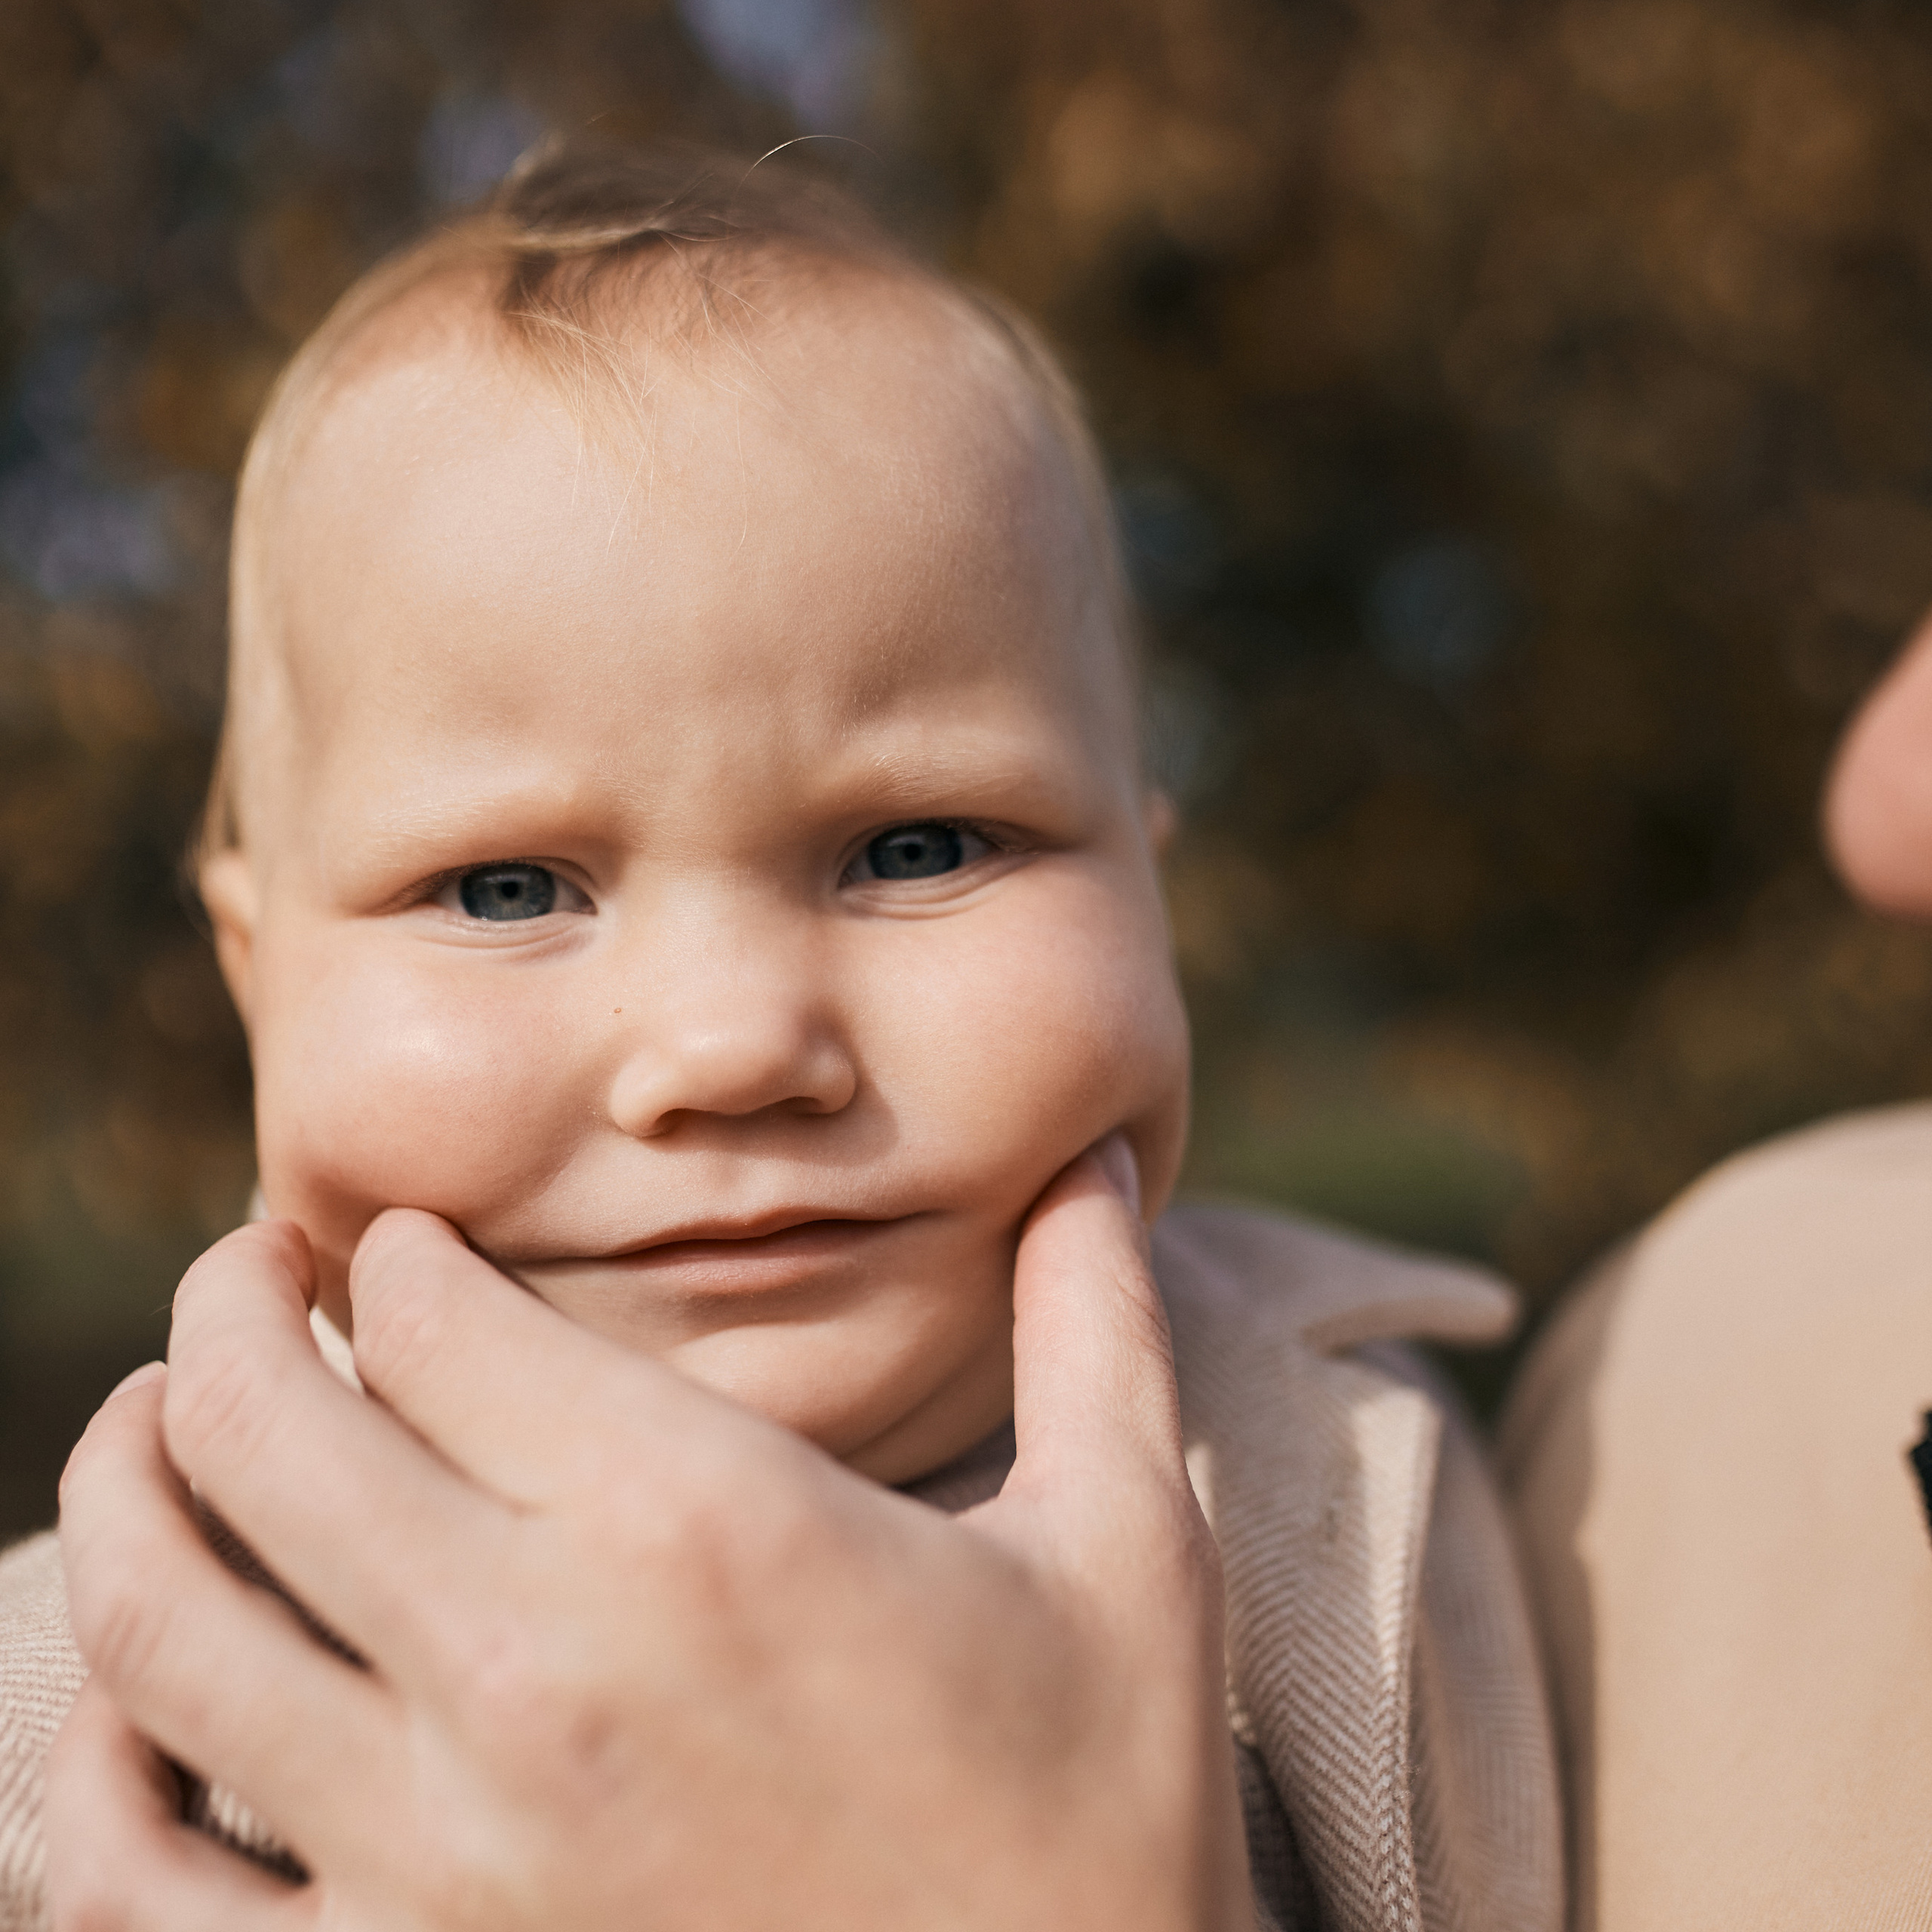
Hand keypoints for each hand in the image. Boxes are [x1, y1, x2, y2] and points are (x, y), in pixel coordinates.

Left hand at [46, 1141, 1253, 1930]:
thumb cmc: (1103, 1813)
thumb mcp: (1128, 1545)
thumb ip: (1095, 1327)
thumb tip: (1105, 1159)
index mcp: (706, 1526)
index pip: (432, 1313)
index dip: (396, 1247)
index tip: (404, 1243)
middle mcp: (539, 1668)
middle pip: (261, 1426)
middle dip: (229, 1310)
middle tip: (250, 1273)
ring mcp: (444, 1855)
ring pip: (166, 1625)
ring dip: (124, 1489)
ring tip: (152, 1425)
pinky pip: (140, 1891)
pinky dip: (87, 1781)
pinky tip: (119, 1708)